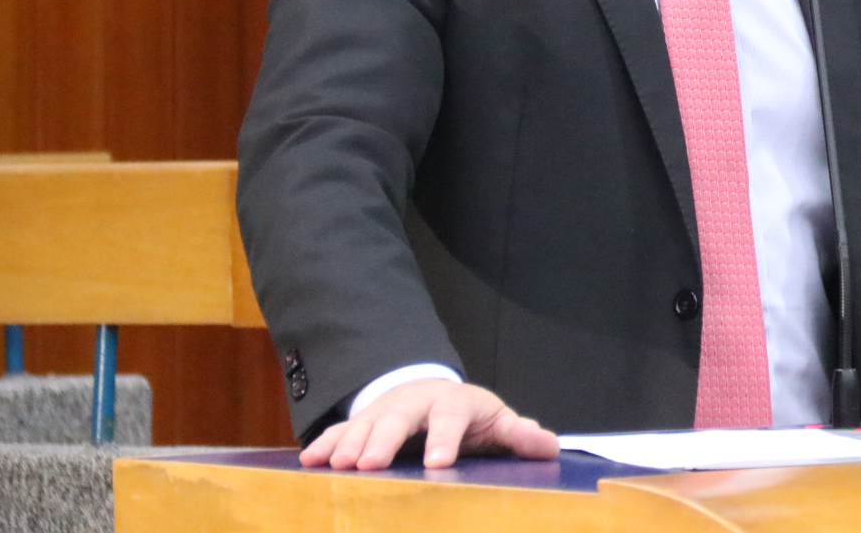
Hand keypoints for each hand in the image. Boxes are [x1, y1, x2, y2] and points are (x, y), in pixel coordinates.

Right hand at [298, 377, 559, 469]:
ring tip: (336, 466)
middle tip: (370, 465)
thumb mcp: (497, 421)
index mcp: (454, 403)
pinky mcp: (363, 422)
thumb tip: (551, 446)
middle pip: (398, 418)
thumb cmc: (469, 416)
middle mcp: (415, 403)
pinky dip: (325, 444)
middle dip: (383, 440)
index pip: (450, 418)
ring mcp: (385, 410)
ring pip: (365, 424)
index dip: (443, 440)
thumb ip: (519, 434)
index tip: (437, 464)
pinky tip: (309, 461)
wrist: (432, 393)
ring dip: (349, 444)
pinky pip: (341, 431)